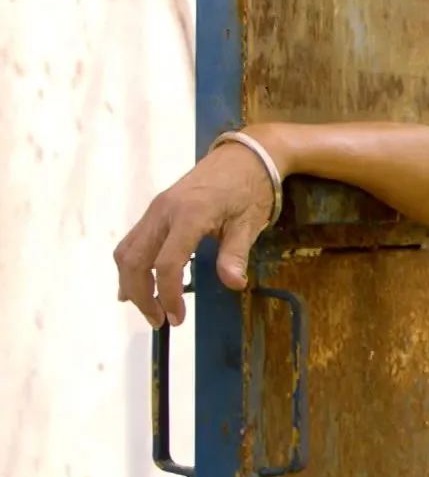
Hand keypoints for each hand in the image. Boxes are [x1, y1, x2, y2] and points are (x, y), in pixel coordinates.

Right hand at [114, 139, 277, 328]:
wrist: (245, 155)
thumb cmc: (251, 188)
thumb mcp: (250, 222)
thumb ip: (235, 253)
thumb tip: (233, 284)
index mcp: (189, 214)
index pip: (167, 263)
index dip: (168, 295)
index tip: (177, 318)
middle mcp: (164, 211)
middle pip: (135, 260)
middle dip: (142, 295)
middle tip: (160, 321)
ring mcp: (156, 209)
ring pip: (128, 251)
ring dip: (132, 283)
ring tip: (149, 308)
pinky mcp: (156, 210)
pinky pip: (133, 241)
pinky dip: (132, 265)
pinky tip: (137, 285)